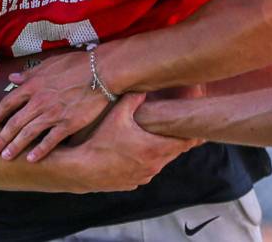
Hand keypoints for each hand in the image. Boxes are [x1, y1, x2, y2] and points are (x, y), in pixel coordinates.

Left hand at [0, 50, 111, 161]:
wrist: (102, 71)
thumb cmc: (78, 63)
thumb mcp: (50, 63)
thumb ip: (30, 73)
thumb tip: (13, 78)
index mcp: (34, 85)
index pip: (9, 102)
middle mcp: (39, 101)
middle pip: (15, 122)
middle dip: (2, 137)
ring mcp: (53, 114)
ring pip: (28, 134)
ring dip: (15, 146)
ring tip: (6, 157)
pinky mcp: (68, 124)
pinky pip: (50, 141)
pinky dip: (40, 151)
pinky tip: (31, 159)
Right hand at [65, 93, 198, 192]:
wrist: (80, 169)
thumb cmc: (99, 141)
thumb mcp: (117, 114)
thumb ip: (134, 98)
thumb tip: (144, 87)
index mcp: (155, 148)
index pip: (186, 142)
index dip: (191, 132)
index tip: (192, 124)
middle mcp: (154, 166)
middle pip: (175, 151)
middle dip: (174, 139)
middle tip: (174, 126)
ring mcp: (144, 176)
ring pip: (160, 162)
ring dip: (159, 150)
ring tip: (153, 136)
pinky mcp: (133, 184)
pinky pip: (146, 170)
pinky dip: (145, 161)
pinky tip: (135, 151)